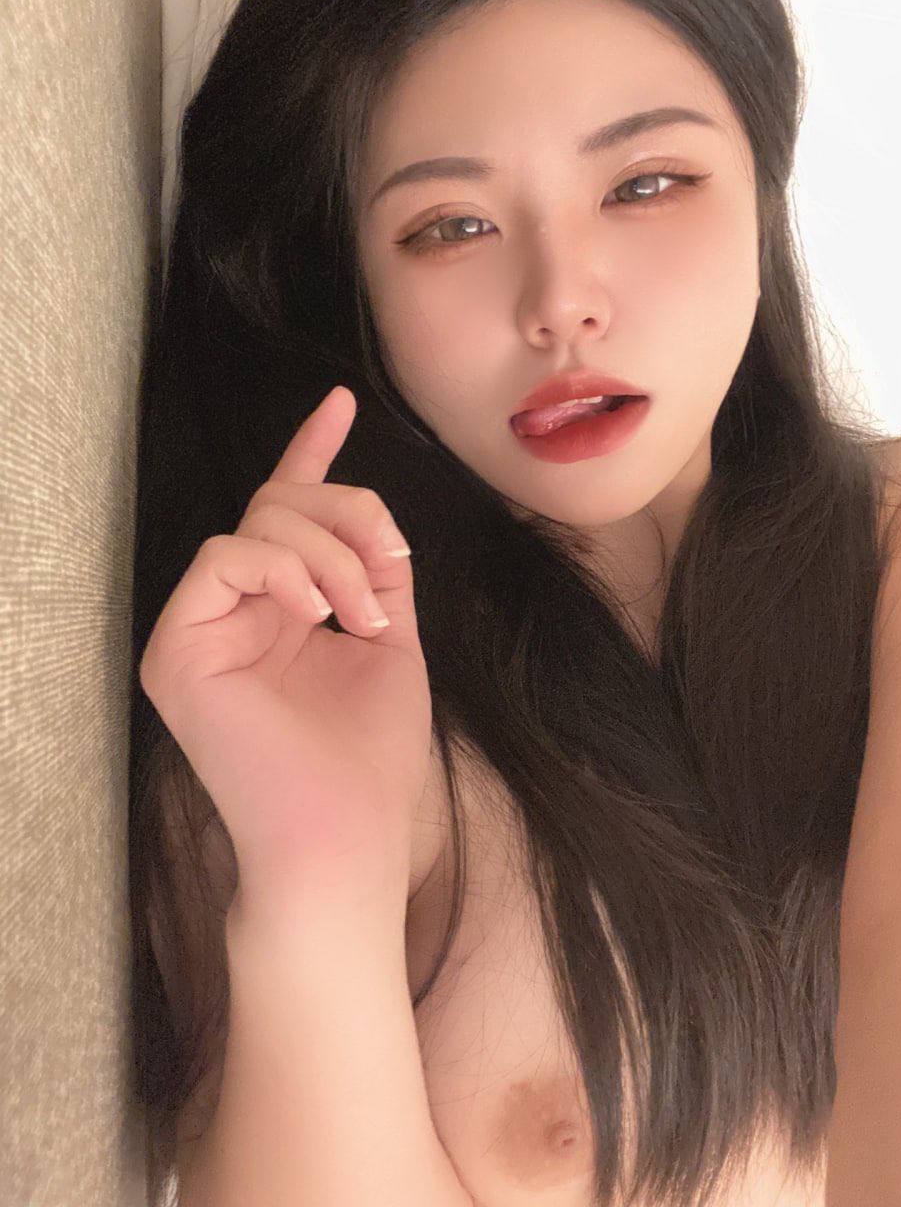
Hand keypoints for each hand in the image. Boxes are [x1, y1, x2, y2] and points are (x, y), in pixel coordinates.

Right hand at [138, 386, 431, 907]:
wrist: (346, 835)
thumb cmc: (370, 756)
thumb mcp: (388, 644)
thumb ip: (376, 573)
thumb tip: (375, 519)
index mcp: (283, 612)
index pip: (288, 515)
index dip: (311, 454)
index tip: (340, 401)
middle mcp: (236, 613)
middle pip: (281, 505)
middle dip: (349, 518)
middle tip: (387, 580)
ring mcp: (201, 630)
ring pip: (257, 523)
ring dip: (329, 553)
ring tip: (362, 615)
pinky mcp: (175, 650)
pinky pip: (221, 557)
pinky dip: (280, 568)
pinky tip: (315, 611)